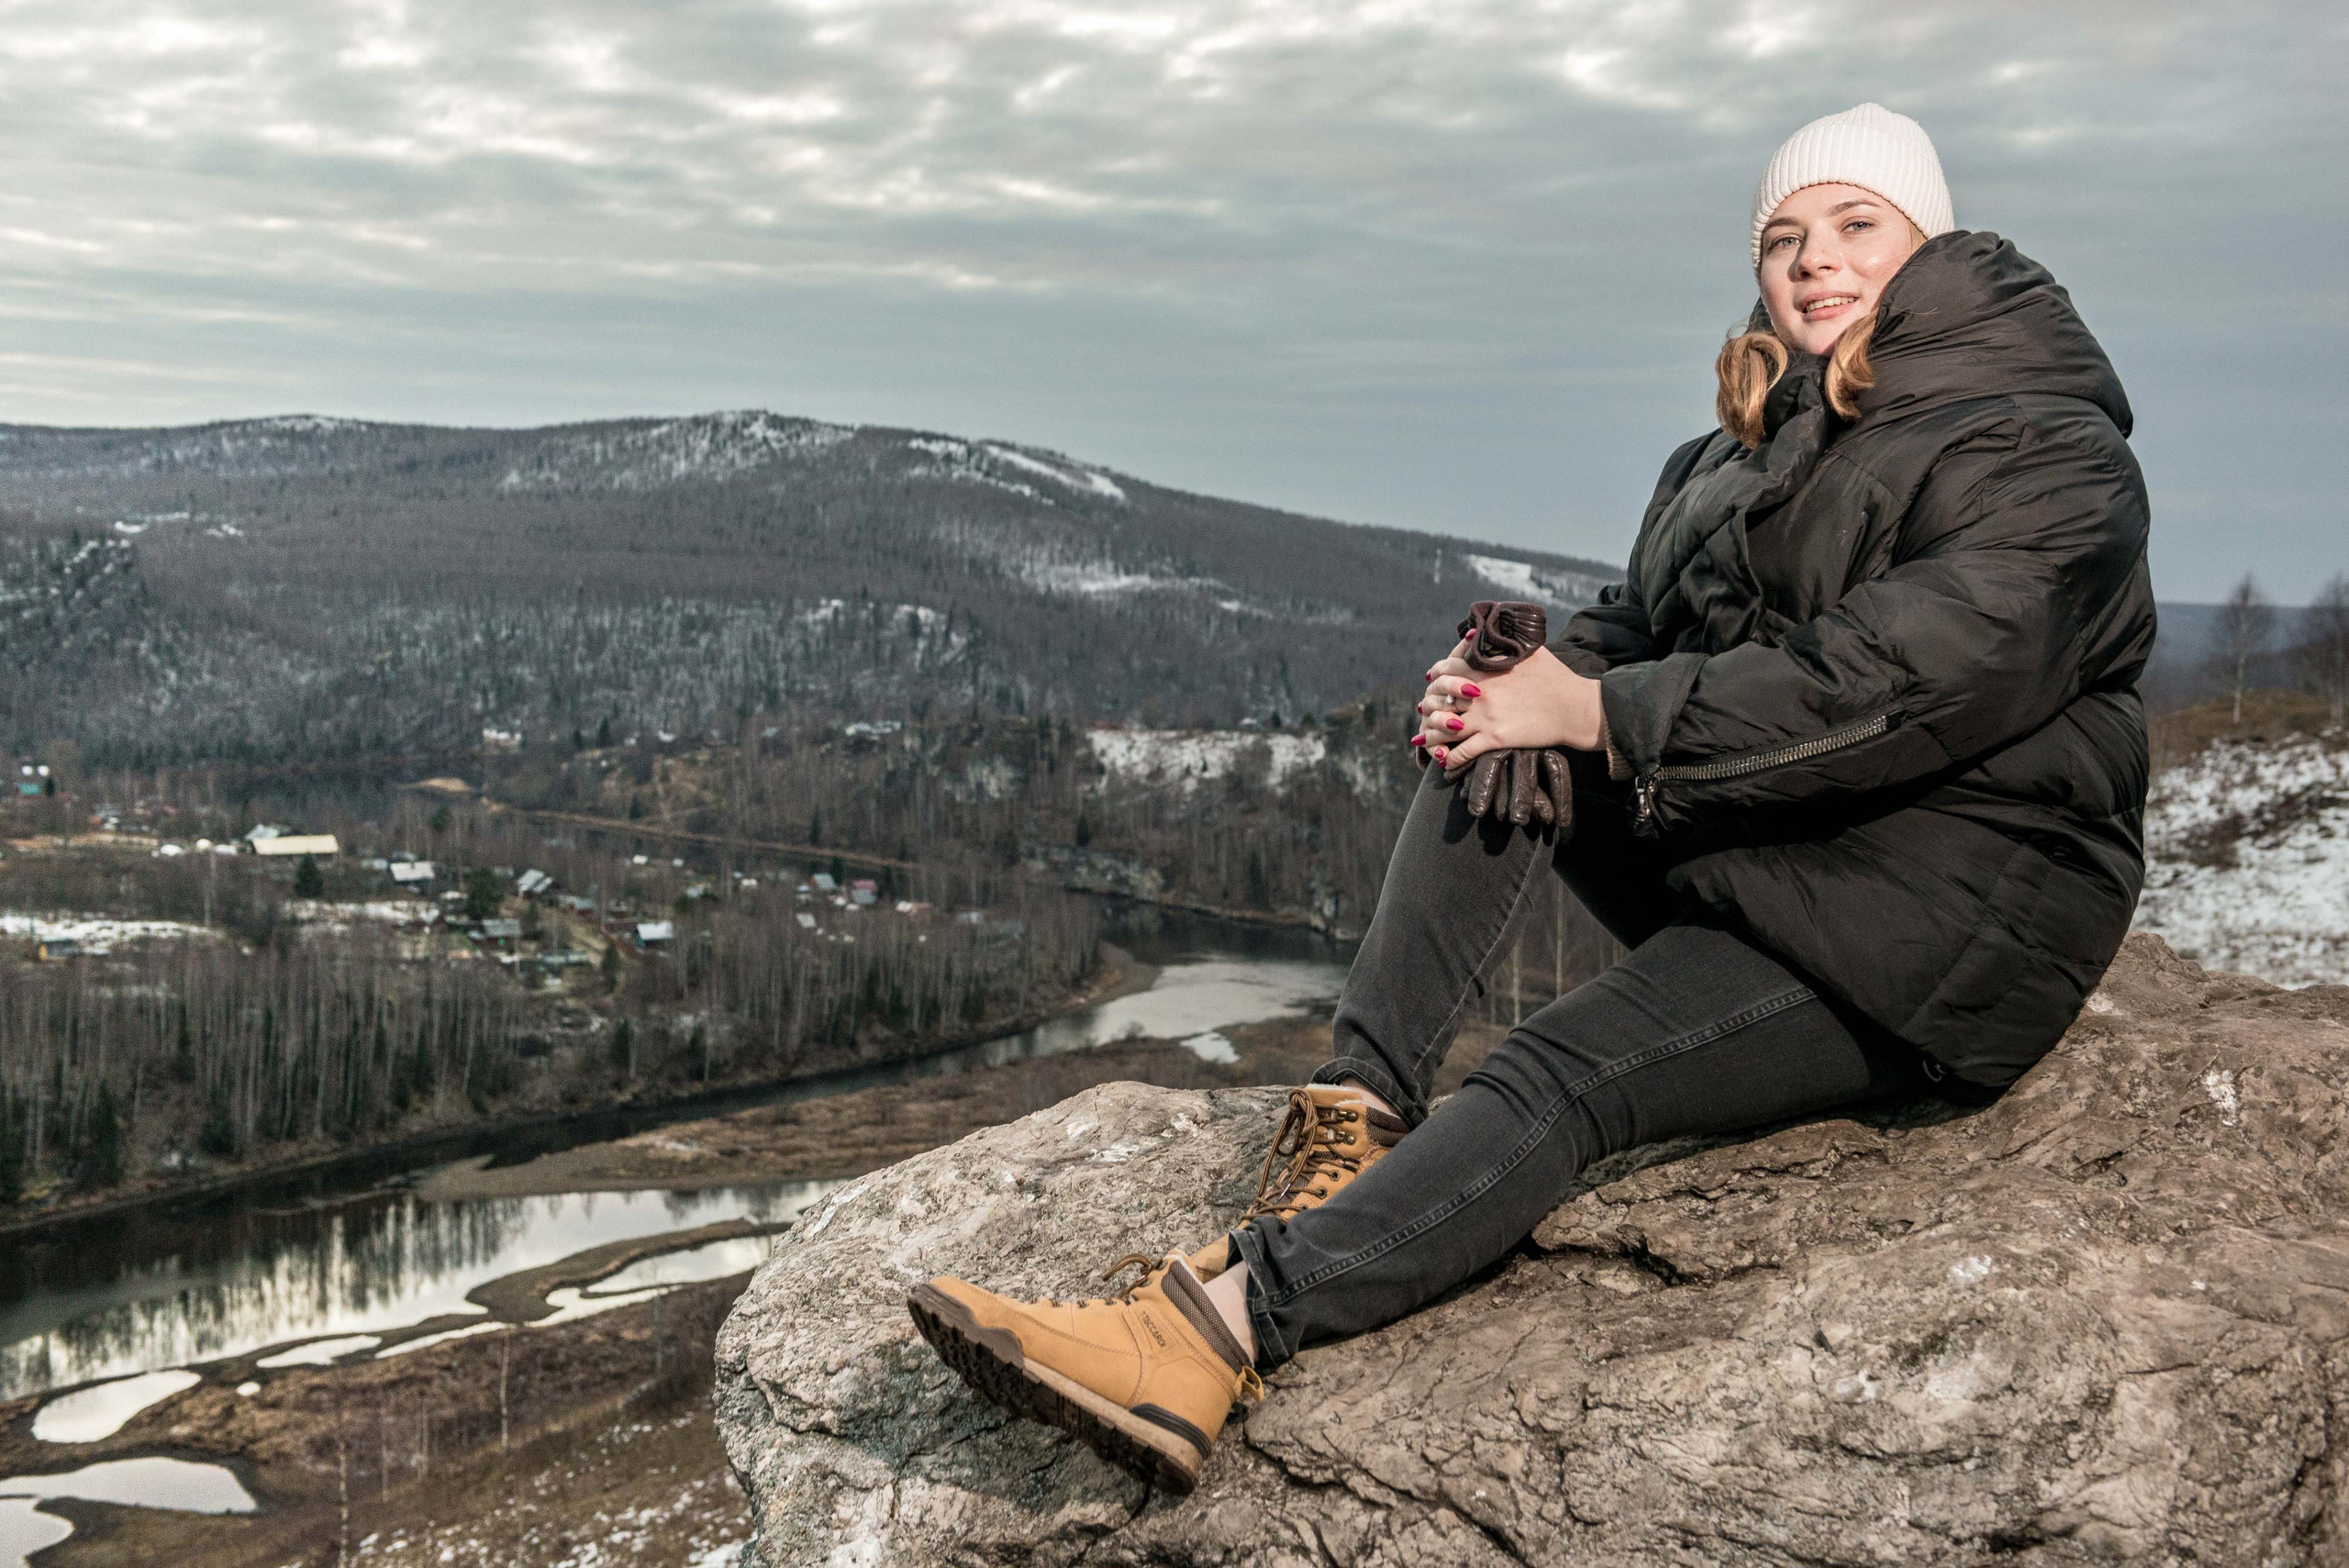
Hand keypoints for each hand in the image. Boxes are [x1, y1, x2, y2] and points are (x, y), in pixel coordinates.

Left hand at [1415, 645, 1601, 772]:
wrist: (1574, 707)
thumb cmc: (1556, 677)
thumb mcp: (1529, 650)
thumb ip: (1506, 641)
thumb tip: (1496, 628)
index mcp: (1484, 669)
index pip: (1446, 669)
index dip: (1435, 674)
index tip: (1431, 678)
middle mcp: (1479, 692)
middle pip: (1440, 699)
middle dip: (1429, 707)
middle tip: (1424, 712)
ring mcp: (1485, 716)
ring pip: (1445, 728)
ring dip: (1431, 735)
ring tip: (1423, 740)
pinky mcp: (1495, 738)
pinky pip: (1462, 751)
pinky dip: (1448, 758)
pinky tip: (1443, 761)